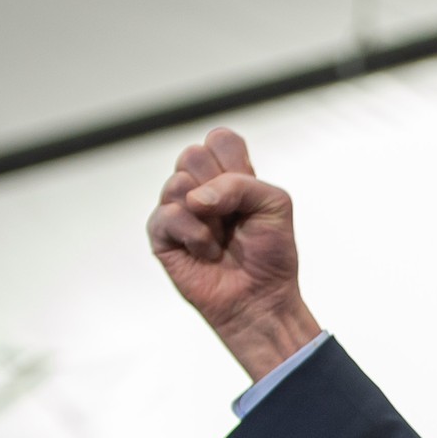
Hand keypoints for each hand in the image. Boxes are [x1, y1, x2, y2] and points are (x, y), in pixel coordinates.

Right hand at [147, 128, 320, 381]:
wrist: (262, 299)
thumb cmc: (271, 255)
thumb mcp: (275, 205)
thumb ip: (242, 183)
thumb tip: (195, 197)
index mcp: (229, 175)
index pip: (220, 138)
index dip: (235, 163)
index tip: (249, 195)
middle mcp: (200, 187)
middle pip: (193, 154)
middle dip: (221, 189)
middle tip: (234, 219)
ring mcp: (178, 208)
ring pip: (177, 182)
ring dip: (210, 217)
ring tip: (221, 239)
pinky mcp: (161, 234)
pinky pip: (167, 215)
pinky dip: (195, 235)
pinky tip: (206, 252)